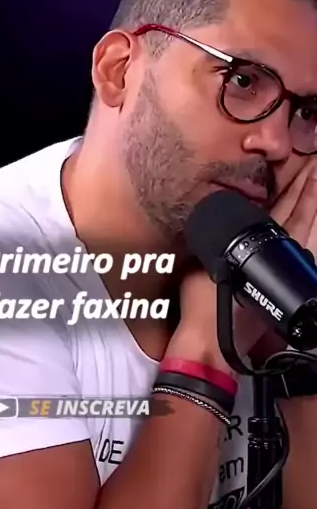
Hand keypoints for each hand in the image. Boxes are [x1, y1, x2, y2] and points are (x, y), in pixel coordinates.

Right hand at [167, 159, 316, 371]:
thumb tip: (220, 214)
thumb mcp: (205, 262)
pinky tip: (312, 222)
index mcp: (260, 247)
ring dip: (313, 208)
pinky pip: (303, 251)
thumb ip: (217, 238)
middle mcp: (278, 258)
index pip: (285, 209)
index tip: (308, 166)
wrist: (211, 342)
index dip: (298, 187)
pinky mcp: (283, 286)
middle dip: (310, 191)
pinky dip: (309, 233)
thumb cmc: (203, 304)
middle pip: (302, 217)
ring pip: (307, 233)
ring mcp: (285, 273)